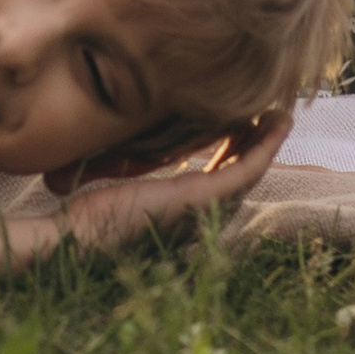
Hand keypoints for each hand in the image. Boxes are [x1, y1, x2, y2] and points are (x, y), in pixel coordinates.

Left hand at [44, 105, 293, 245]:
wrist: (75, 239)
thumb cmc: (82, 214)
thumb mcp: (114, 182)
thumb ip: (128, 167)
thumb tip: (121, 141)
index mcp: (181, 213)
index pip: (218, 181)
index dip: (233, 152)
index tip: (239, 126)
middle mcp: (199, 214)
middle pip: (240, 175)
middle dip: (255, 144)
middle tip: (269, 116)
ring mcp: (204, 208)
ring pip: (251, 170)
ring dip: (268, 142)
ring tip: (280, 114)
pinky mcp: (203, 198)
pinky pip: (247, 169)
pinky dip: (266, 145)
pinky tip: (276, 122)